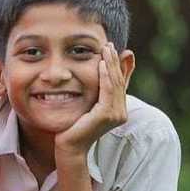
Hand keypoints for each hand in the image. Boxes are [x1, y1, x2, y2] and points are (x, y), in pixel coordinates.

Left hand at [55, 42, 131, 157]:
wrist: (69, 146)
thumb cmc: (74, 126)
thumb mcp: (86, 105)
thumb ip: (92, 95)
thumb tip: (96, 78)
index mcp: (117, 109)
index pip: (119, 82)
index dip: (117, 65)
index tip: (112, 48)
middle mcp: (120, 112)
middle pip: (118, 80)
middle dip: (114, 61)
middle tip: (109, 43)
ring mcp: (116, 114)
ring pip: (114, 83)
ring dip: (110, 64)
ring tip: (106, 48)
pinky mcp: (107, 115)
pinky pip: (107, 90)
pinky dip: (105, 75)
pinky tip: (100, 63)